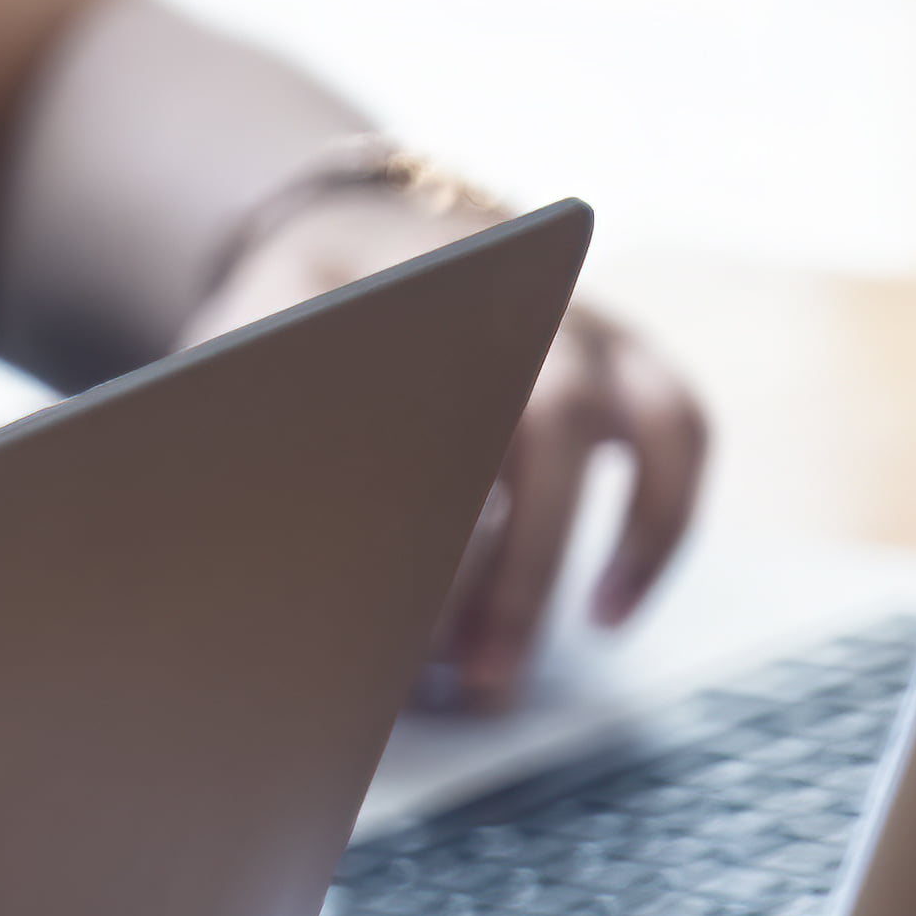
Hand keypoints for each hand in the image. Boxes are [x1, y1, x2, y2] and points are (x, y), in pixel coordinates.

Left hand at [191, 190, 709, 713]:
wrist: (361, 241)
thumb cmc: (291, 323)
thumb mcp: (235, 347)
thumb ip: (244, 416)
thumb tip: (237, 524)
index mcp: (420, 295)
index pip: (430, 404)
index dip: (418, 510)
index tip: (384, 600)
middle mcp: (523, 300)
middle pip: (540, 425)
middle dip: (498, 564)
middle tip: (444, 671)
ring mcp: (589, 326)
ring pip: (626, 429)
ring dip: (575, 557)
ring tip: (500, 674)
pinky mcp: (632, 363)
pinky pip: (681, 439)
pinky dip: (658, 527)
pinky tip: (604, 615)